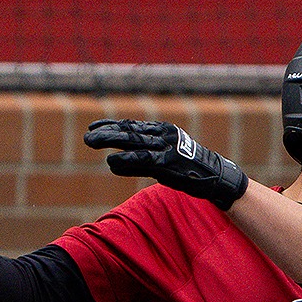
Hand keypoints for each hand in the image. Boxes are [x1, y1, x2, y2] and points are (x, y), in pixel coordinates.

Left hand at [83, 120, 248, 210]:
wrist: (214, 176)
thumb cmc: (188, 169)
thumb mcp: (165, 157)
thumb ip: (142, 156)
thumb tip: (115, 162)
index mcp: (162, 130)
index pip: (132, 125)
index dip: (111, 125)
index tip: (94, 126)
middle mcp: (162, 135)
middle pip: (128, 130)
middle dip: (106, 132)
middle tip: (88, 135)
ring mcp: (164, 148)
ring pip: (132, 141)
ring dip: (110, 140)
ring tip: (91, 141)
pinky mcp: (167, 163)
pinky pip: (141, 160)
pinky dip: (125, 161)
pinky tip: (111, 161)